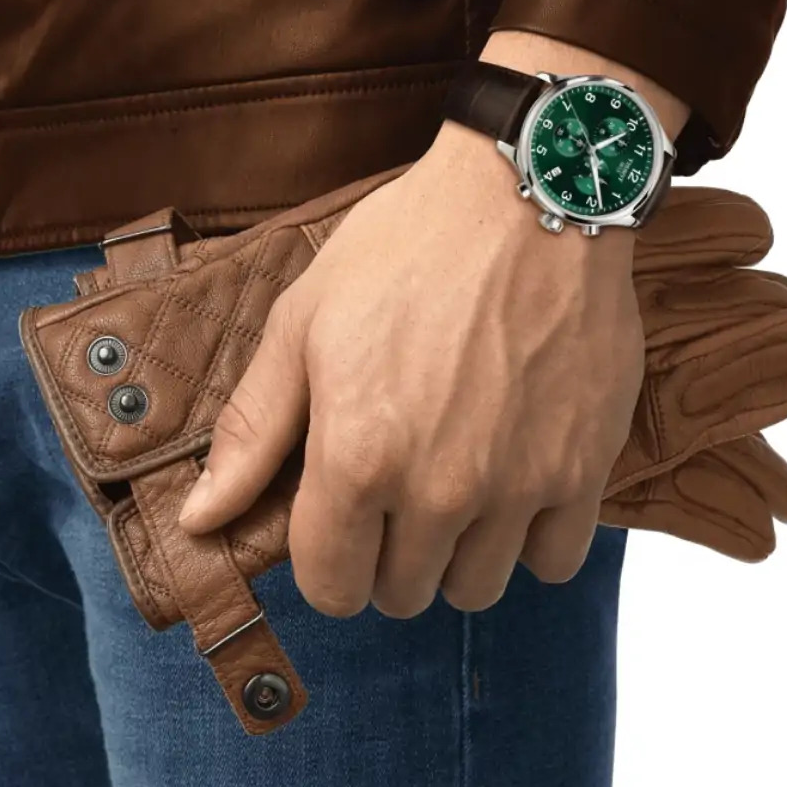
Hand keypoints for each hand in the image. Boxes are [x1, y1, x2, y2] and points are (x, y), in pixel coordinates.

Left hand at [178, 118, 645, 617]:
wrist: (529, 195)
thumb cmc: (410, 247)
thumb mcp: (307, 320)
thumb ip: (255, 429)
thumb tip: (201, 519)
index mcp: (357, 455)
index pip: (331, 585)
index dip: (328, 563)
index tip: (342, 526)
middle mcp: (439, 488)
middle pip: (403, 592)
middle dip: (389, 555)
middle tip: (400, 492)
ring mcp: (521, 482)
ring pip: (478, 588)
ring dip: (458, 554)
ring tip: (460, 490)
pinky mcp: (585, 464)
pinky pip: (556, 560)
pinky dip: (533, 541)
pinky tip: (518, 487)